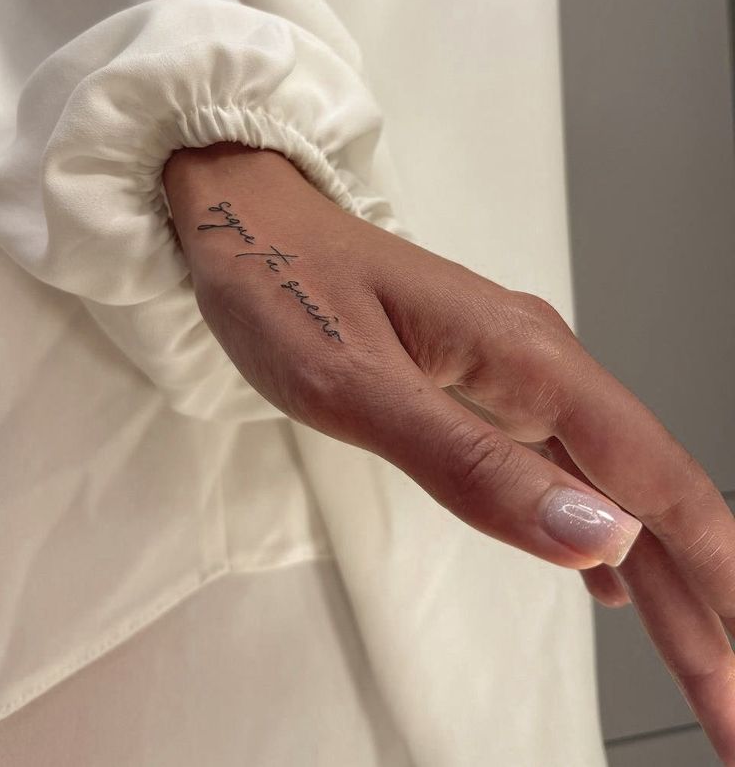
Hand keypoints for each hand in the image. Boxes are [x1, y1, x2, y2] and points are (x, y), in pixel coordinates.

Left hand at [164, 142, 734, 762]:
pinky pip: (566, 471)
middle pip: (649, 493)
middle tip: (729, 711)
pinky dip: (601, 538)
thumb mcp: (358, 386)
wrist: (249, 224)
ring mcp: (515, 377)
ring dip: (661, 580)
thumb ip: (471, 464)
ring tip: (696, 661)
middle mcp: (541, 366)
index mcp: (528, 359)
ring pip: (610, 488)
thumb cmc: (284, 287)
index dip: (717, 576)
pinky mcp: (484, 389)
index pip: (657, 477)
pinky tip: (613, 581)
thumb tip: (598, 540)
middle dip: (702, 603)